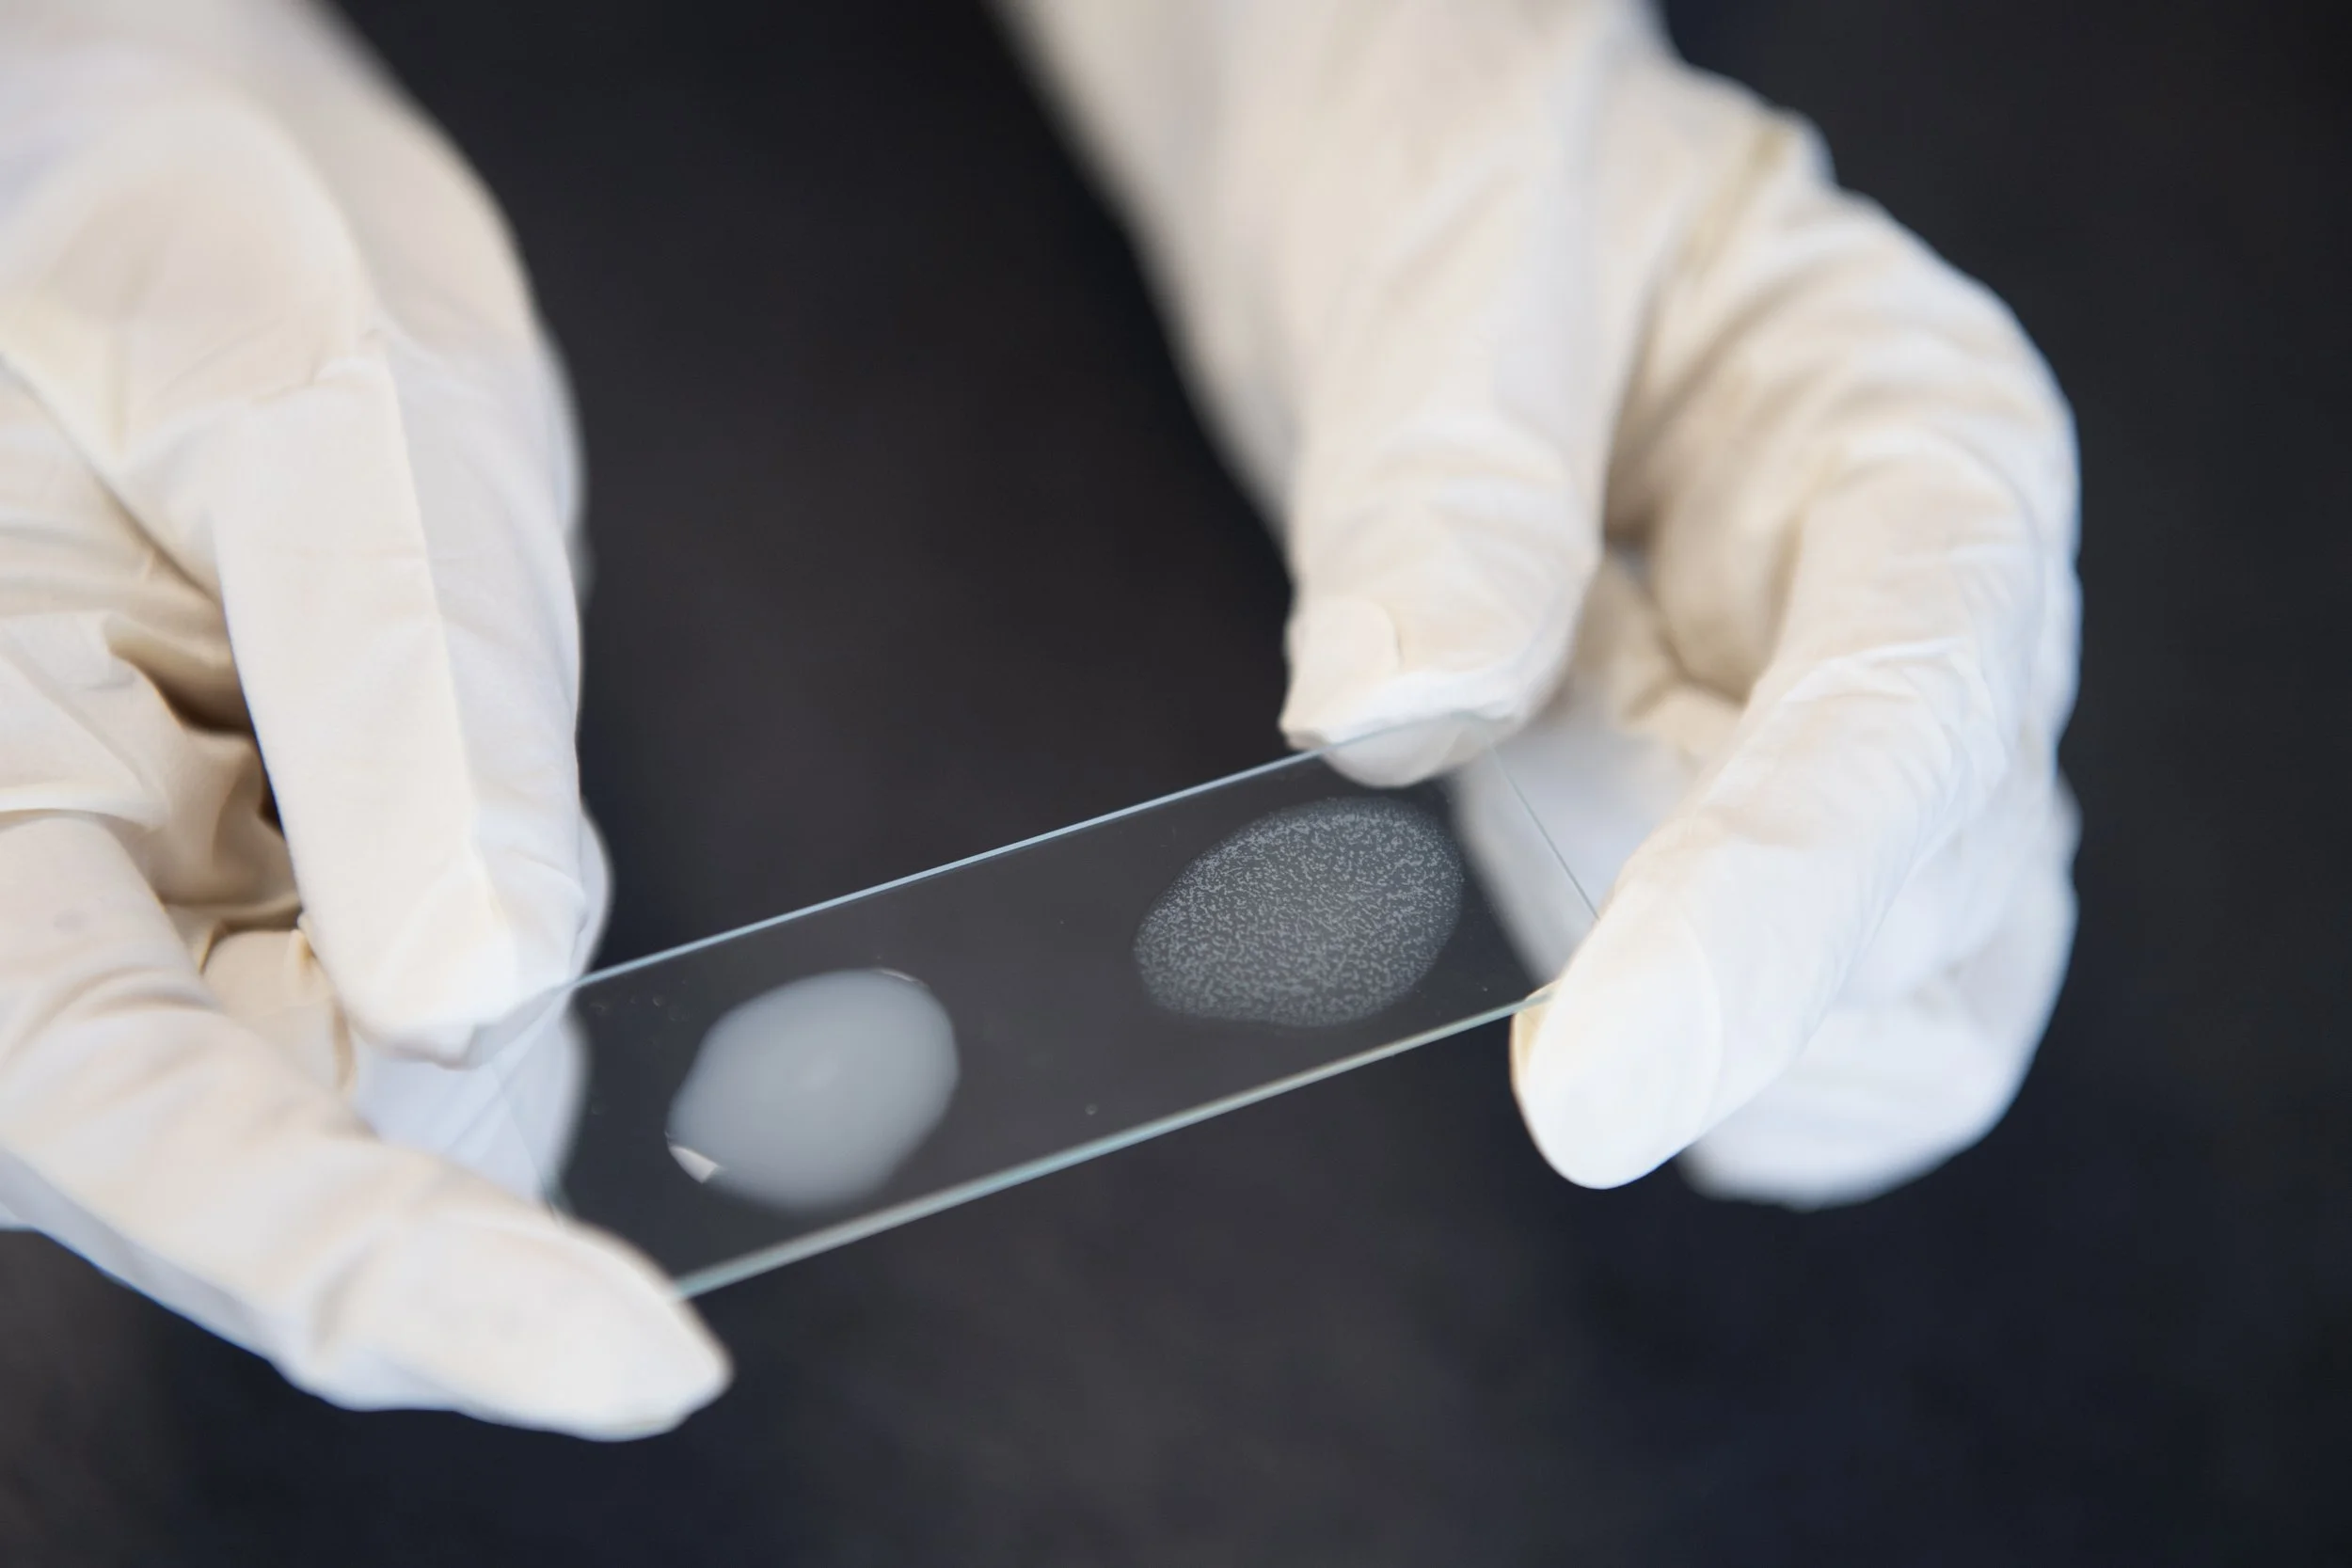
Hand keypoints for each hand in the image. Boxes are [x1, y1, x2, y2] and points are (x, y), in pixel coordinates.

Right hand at [0, 2, 723, 1430]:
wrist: (199, 170)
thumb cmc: (209, 232)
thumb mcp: (334, 420)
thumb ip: (403, 706)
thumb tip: (486, 999)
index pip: (133, 1116)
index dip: (374, 1270)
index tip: (628, 1362)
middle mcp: (30, 890)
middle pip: (246, 1163)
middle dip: (461, 1209)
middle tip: (627, 1179)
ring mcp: (144, 899)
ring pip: (348, 1103)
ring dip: (493, 1066)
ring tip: (518, 809)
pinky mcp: (253, 878)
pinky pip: (398, 1004)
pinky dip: (500, 989)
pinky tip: (503, 852)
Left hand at [1010, 0, 2078, 1202]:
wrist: (1409, 236)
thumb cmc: (1458, 189)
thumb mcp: (1448, 253)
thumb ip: (1440, 477)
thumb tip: (1399, 719)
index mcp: (1928, 445)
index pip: (1909, 728)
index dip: (1759, 922)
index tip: (1585, 1094)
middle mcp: (1949, 628)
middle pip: (1902, 917)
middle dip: (1628, 880)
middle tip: (1456, 696)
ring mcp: (1882, 762)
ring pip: (1877, 1035)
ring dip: (1635, 956)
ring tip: (1508, 727)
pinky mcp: (1785, 858)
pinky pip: (1812, 1062)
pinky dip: (1671, 1045)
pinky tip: (1551, 887)